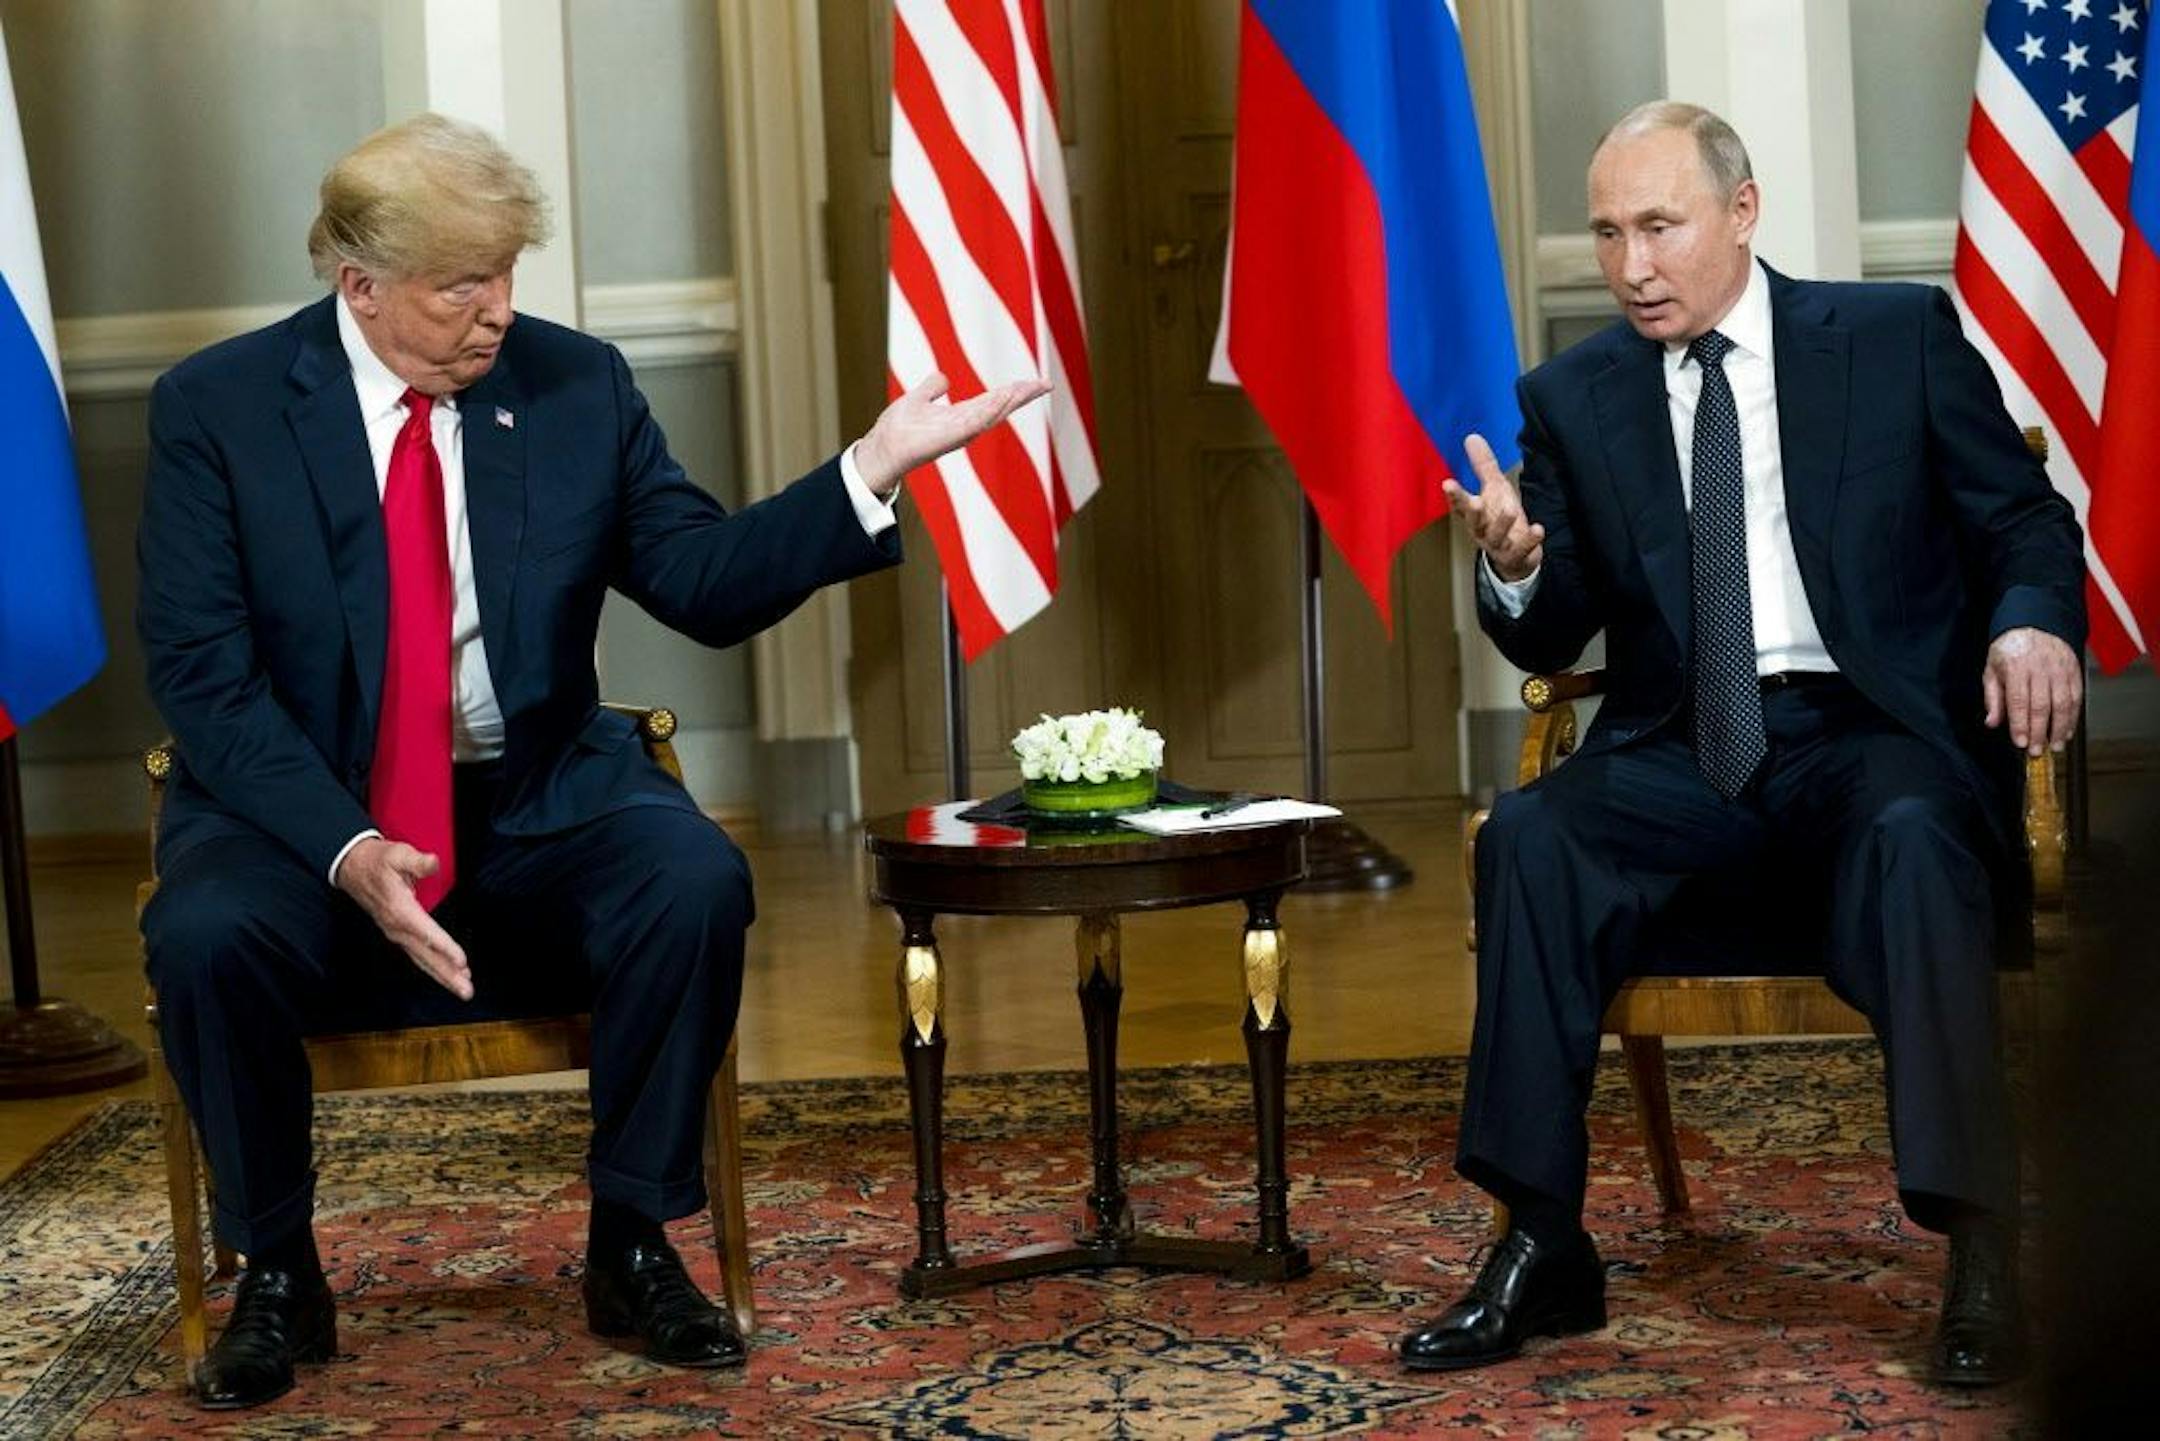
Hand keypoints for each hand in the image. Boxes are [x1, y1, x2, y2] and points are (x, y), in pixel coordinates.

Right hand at [334, 837, 472, 999]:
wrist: (352, 867)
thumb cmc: (377, 861)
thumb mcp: (397, 854)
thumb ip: (417, 861)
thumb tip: (433, 863)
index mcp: (399, 909)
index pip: (426, 933)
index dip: (445, 948)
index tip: (461, 961)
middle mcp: (396, 927)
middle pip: (425, 955)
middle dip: (447, 974)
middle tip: (467, 991)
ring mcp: (395, 933)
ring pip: (422, 959)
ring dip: (443, 976)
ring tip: (463, 989)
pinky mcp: (397, 934)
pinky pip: (417, 955)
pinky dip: (433, 967)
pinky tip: (447, 975)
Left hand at [852, 372, 1052, 496]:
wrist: (883, 447)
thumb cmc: (898, 428)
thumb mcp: (918, 398)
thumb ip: (932, 387)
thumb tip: (943, 378)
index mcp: (962, 414)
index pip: (995, 399)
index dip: (1016, 391)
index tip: (1039, 383)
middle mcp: (966, 424)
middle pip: (1001, 407)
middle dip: (1023, 396)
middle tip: (1046, 384)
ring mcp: (960, 432)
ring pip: (993, 414)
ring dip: (1011, 401)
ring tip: (1030, 388)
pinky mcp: (950, 438)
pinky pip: (975, 422)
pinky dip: (990, 411)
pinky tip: (1003, 399)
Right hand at [1442, 433, 1544, 582]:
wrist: (1515, 557)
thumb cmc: (1501, 518)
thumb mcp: (1495, 488)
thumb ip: (1483, 465)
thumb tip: (1471, 437)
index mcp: (1474, 515)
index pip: (1460, 505)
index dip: (1454, 496)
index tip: (1447, 483)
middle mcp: (1482, 531)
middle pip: (1474, 522)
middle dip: (1473, 513)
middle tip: (1474, 501)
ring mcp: (1498, 545)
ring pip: (1496, 536)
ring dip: (1502, 524)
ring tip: (1510, 509)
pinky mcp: (1516, 555)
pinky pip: (1521, 549)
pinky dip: (1529, 540)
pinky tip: (1538, 529)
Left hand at [1982, 626, 2081, 754]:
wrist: (2034, 625)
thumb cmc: (2010, 651)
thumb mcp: (1992, 670)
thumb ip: (1992, 698)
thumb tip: (1992, 722)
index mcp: (2016, 666)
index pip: (2018, 701)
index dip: (2020, 724)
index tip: (2020, 742)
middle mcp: (2040, 668)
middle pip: (2042, 705)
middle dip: (2039, 732)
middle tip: (2036, 752)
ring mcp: (2060, 670)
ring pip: (2063, 704)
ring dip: (2060, 729)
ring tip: (2054, 747)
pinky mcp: (2074, 672)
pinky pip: (2076, 698)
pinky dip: (2073, 718)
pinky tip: (2066, 732)